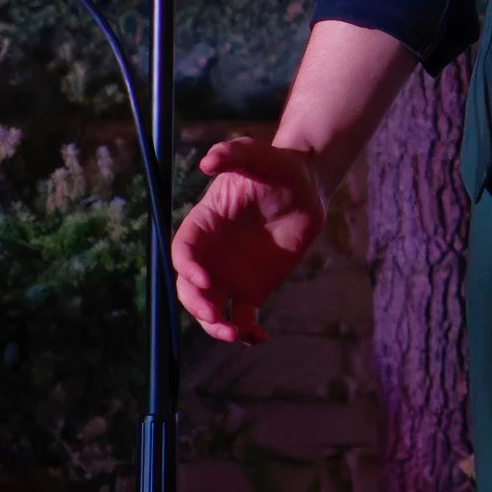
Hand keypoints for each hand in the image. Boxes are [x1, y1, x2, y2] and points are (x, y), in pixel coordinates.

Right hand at [171, 137, 325, 344]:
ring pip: (210, 308)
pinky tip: (258, 337)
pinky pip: (242, 318)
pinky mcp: (253, 289)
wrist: (308, 187)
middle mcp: (211, 253)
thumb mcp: (260, 156)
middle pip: (189, 287)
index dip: (186, 267)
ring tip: (236, 332)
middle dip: (196, 304)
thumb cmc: (280, 166)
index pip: (183, 250)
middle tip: (216, 315)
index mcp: (205, 223)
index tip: (204, 278)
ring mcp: (230, 274)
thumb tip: (207, 161)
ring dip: (215, 325)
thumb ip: (235, 154)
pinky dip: (245, 333)